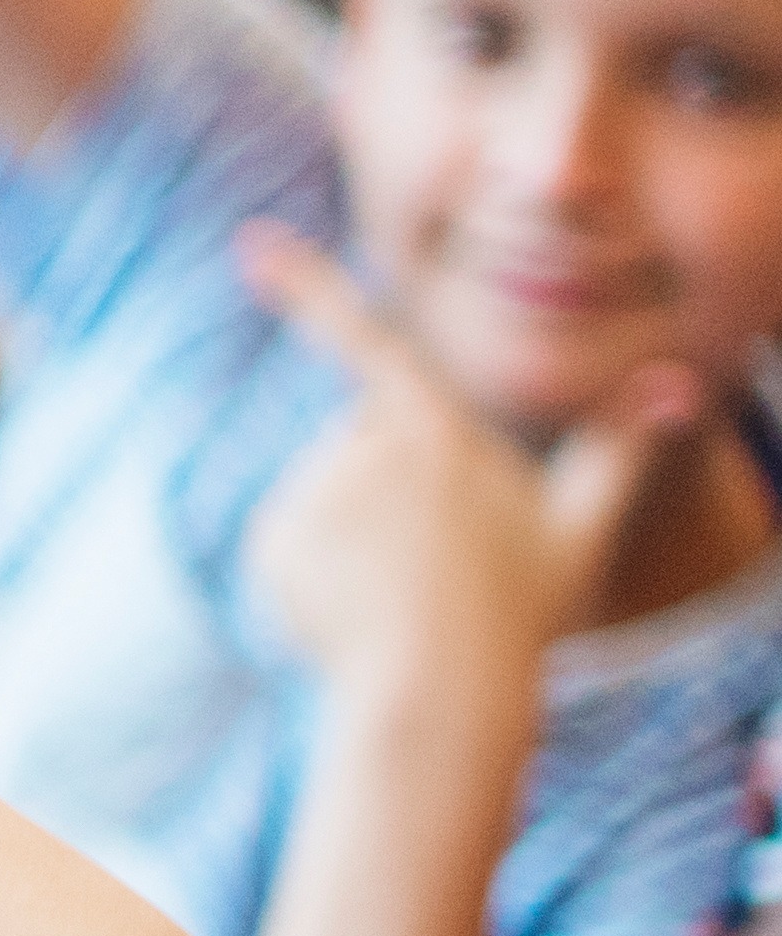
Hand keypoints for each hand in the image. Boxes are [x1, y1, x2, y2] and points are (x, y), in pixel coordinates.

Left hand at [236, 229, 702, 690]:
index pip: (367, 340)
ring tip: (397, 590)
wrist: (440, 691)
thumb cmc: (520, 612)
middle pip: (363, 447)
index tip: (252, 244)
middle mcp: (365, 449)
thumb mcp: (581, 525)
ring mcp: (313, 493)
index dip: (308, 288)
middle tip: (437, 558)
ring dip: (357, 536)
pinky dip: (314, 572)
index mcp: (435, 431)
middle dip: (391, 490)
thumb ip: (621, 449)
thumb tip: (682, 385)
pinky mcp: (272, 540)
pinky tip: (353, 608)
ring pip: (327, 498)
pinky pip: (289, 544)